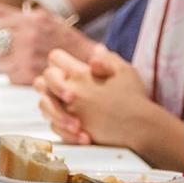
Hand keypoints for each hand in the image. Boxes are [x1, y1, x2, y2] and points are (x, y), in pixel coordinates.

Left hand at [0, 10, 97, 85]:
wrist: (86, 57)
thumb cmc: (66, 39)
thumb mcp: (46, 19)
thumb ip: (25, 19)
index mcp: (31, 20)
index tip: (0, 35)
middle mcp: (28, 36)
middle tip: (6, 50)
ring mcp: (29, 56)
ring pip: (1, 62)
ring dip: (6, 63)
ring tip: (17, 63)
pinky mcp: (31, 74)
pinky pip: (10, 76)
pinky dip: (15, 76)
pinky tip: (25, 72)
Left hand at [36, 47, 169, 157]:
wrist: (140, 128)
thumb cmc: (134, 98)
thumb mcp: (125, 70)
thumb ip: (107, 58)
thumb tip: (95, 51)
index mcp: (82, 74)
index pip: (56, 57)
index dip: (60, 59)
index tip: (68, 65)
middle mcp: (72, 92)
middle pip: (44, 79)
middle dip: (51, 79)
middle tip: (63, 84)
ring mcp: (70, 112)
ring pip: (43, 103)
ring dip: (51, 101)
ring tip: (65, 102)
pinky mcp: (72, 131)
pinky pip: (52, 124)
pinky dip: (58, 122)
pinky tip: (70, 119)